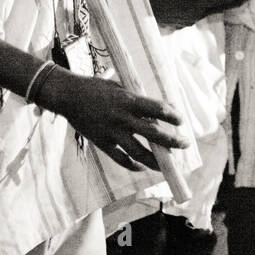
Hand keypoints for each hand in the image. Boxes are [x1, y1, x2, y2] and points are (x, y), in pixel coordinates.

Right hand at [40, 68, 188, 171]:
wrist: (69, 96)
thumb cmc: (97, 89)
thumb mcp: (121, 88)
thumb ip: (140, 100)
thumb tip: (165, 109)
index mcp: (129, 100)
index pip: (158, 109)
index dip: (173, 116)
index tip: (181, 121)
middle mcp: (122, 118)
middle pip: (153, 134)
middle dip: (172, 141)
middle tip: (185, 144)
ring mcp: (112, 132)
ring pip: (139, 152)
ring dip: (156, 160)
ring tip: (167, 164)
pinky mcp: (102, 143)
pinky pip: (121, 159)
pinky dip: (134, 165)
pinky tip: (143, 167)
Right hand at [147, 0, 253, 28]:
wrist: (141, 11)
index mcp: (198, 1)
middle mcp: (198, 13)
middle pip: (222, 6)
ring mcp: (191, 19)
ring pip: (213, 11)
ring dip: (225, 5)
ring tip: (235, 0)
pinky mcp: (184, 22)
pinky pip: (203, 14)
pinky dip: (212, 9)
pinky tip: (210, 6)